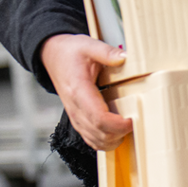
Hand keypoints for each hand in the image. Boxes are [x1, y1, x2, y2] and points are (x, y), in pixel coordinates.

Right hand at [39, 34, 131, 151]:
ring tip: (127, 127)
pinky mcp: (77, 119)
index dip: (117, 125)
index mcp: (79, 91)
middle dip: (119, 134)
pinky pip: (90, 138)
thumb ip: (107, 52)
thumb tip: (124, 57)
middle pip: (98, 133)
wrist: (52, 56)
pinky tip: (116, 133)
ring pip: (94, 140)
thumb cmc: (70, 52)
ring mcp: (75, 116)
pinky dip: (105, 141)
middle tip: (135, 122)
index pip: (99, 118)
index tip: (132, 120)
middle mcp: (75, 108)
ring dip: (113, 139)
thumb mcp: (89, 45)